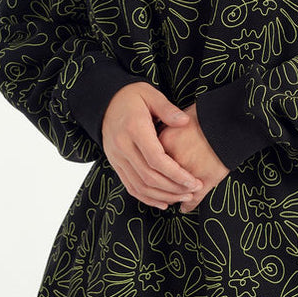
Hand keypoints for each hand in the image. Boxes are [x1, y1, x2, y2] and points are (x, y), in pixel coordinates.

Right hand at [102, 83, 207, 209]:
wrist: (104, 102)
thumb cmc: (132, 97)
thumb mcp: (150, 94)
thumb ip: (167, 109)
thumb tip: (184, 122)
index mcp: (134, 129)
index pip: (156, 159)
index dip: (176, 174)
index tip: (194, 180)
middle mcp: (122, 146)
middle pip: (149, 176)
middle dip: (173, 188)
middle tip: (193, 191)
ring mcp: (116, 157)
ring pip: (139, 186)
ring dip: (162, 196)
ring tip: (182, 197)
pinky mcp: (115, 164)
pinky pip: (130, 186)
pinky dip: (146, 198)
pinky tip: (163, 202)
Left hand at [157, 103, 229, 213]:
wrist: (229, 119)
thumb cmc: (206, 116)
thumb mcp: (178, 119)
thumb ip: (165, 132)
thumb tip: (155, 147)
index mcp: (163, 144)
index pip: (149, 164)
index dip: (151, 172)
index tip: (153, 175)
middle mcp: (173, 161)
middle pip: (159, 181)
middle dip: (161, 189)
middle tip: (162, 192)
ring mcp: (189, 173)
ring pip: (175, 194)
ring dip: (174, 198)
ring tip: (177, 199)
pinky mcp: (205, 181)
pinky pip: (193, 199)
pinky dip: (189, 205)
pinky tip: (186, 208)